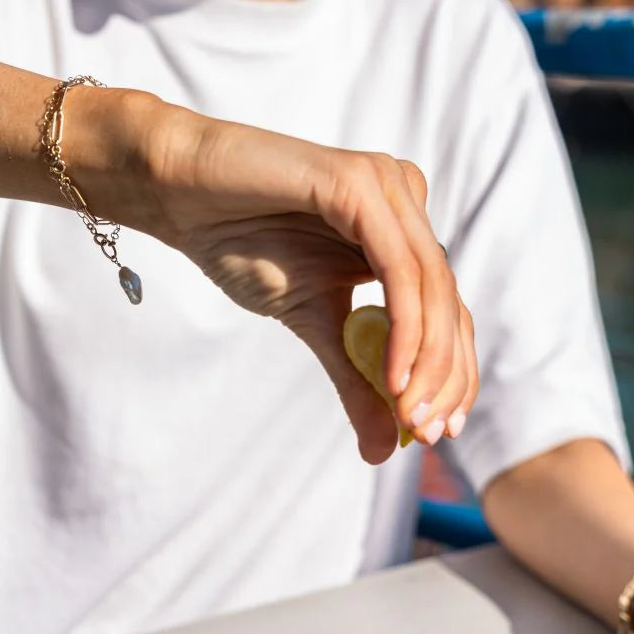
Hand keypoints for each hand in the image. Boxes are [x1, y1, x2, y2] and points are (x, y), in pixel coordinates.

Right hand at [79, 89, 478, 464]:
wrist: (180, 193)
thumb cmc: (242, 243)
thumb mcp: (312, 324)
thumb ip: (355, 379)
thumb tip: (386, 450)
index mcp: (401, 230)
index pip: (447, 311)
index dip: (453, 375)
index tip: (438, 435)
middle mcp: (405, 201)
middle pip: (449, 302)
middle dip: (446, 377)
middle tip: (428, 435)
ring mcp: (387, 186)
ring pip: (432, 287)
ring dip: (428, 361)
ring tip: (410, 415)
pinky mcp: (358, 183)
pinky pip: (399, 269)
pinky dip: (405, 329)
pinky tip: (395, 377)